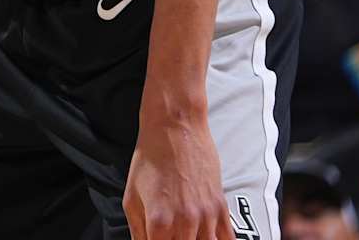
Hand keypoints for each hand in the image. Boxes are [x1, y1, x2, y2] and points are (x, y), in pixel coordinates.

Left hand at [122, 106, 228, 238]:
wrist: (174, 128)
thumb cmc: (149, 159)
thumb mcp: (131, 196)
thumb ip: (137, 230)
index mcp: (159, 221)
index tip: (154, 239)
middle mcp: (185, 222)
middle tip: (169, 235)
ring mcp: (206, 216)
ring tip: (184, 234)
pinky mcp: (221, 208)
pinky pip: (227, 239)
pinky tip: (208, 237)